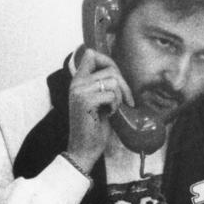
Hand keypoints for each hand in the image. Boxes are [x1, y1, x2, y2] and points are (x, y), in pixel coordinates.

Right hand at [67, 48, 134, 170]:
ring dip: (120, 97)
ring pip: (113, 81)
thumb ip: (102, 86)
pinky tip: (110, 115)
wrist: (84, 149)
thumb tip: (117, 73)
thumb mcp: (98, 102)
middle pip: (110, 68)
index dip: (108, 62)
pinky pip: (111, 94)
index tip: (117, 79)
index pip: (91, 54)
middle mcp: (77, 83)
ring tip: (114, 109)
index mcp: (78, 81)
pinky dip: (116, 105)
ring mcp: (80, 91)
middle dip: (124, 84)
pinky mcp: (86, 101)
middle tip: (127, 101)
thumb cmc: (94, 128)